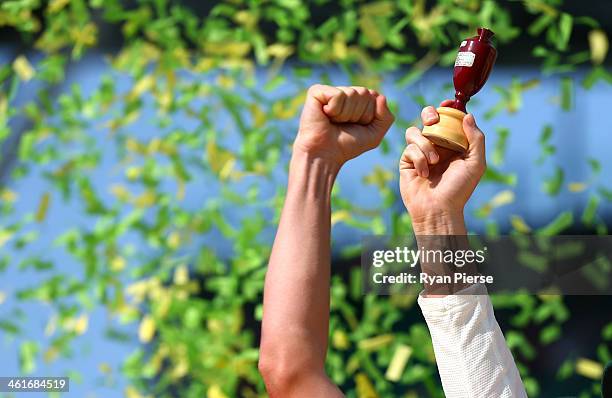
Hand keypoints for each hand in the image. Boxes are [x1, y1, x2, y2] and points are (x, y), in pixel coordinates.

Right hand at [294, 84, 394, 167]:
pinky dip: (334, 110)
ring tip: (333, 122)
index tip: (355, 126)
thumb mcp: (374, 135)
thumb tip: (380, 96)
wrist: (324, 155)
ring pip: (352, 94)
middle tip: (343, 125)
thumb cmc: (347, 145)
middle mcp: (344, 93)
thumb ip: (386, 117)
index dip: (368, 116)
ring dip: (345, 115)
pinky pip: (338, 95)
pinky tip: (325, 115)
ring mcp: (330, 91)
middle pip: (364, 93)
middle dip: (357, 114)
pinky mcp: (317, 91)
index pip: (374, 97)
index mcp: (357, 100)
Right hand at [399, 100, 485, 226]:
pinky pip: (409, 148)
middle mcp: (436, 145)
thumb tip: (468, 115)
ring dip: (425, 143)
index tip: (448, 103)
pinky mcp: (407, 161)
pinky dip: (419, 159)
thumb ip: (475, 138)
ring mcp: (420, 152)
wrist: (438, 209)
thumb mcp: (475, 163)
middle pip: (428, 118)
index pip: (449, 119)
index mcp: (453, 143)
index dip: (448, 108)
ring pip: (415, 131)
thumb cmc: (459, 189)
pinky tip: (424, 173)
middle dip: (429, 114)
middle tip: (433, 121)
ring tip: (434, 161)